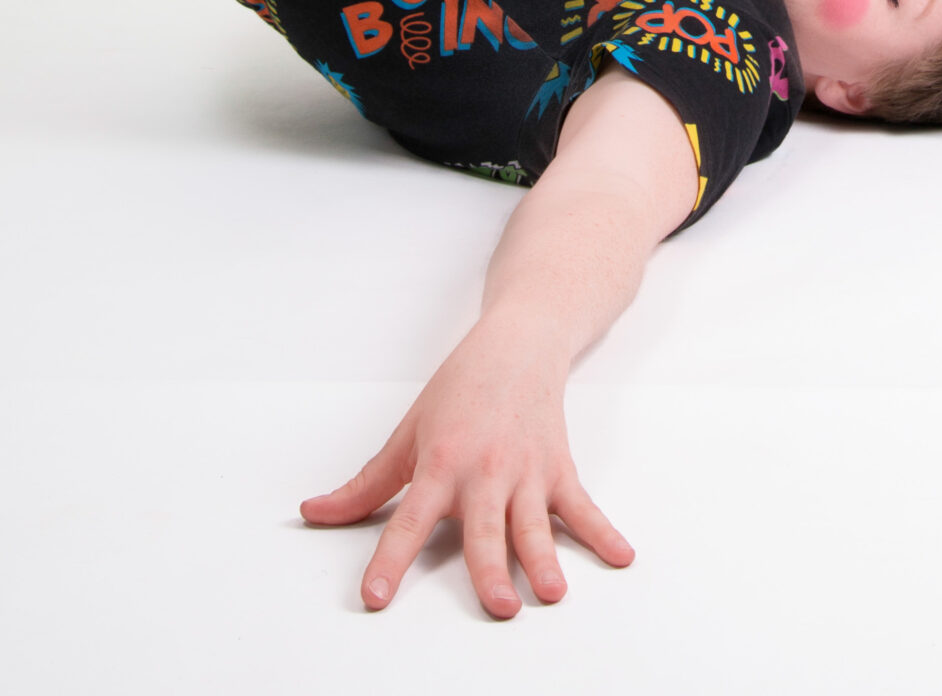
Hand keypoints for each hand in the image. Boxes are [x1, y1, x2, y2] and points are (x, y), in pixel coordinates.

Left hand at [301, 315, 632, 616]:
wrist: (519, 342)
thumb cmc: (461, 389)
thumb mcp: (407, 433)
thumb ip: (367, 485)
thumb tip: (314, 513)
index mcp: (441, 464)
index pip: (407, 521)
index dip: (390, 561)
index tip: (377, 598)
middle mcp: (484, 472)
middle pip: (486, 530)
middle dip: (492, 569)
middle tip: (499, 606)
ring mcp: (527, 472)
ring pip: (535, 523)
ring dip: (545, 558)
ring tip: (551, 593)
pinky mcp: (558, 469)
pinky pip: (582, 506)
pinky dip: (603, 533)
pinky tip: (620, 556)